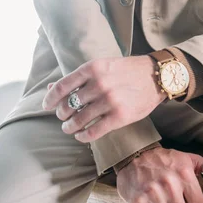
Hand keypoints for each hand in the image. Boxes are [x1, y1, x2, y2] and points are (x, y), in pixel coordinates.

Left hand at [42, 55, 165, 142]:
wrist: (155, 76)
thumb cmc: (125, 70)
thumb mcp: (101, 66)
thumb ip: (77, 78)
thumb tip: (50, 88)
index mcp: (92, 68)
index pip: (62, 86)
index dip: (51, 99)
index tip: (46, 106)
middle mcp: (99, 83)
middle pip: (68, 105)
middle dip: (62, 114)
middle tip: (62, 117)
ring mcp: (109, 101)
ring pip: (79, 120)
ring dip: (70, 127)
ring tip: (69, 128)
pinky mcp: (120, 116)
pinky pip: (94, 131)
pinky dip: (83, 136)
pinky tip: (81, 136)